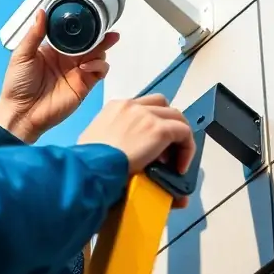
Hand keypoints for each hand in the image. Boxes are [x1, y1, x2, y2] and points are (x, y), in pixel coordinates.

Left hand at [0, 9, 119, 142]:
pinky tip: (86, 66)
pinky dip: (98, 65)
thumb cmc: (17, 85)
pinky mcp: (84, 85)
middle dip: (99, 33)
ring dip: (101, 47)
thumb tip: (42, 12)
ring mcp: (77, 71)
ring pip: (98, 54)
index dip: (80, 23)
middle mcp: (68, 58)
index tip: (87, 13)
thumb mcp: (21, 55)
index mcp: (53, 48)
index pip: (71, 32)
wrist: (22, 112)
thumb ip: (34, 34)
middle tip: (105, 24)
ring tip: (99, 44)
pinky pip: (99, 71)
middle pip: (89, 41)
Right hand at [78, 95, 195, 207]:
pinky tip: (179, 167)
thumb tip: (123, 154)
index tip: (150, 146)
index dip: (151, 124)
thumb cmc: (86, 161)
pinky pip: (184, 133)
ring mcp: (147, 115)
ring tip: (175, 160)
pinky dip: (187, 149)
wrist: (91, 166)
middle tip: (164, 152)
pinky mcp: (159, 129)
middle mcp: (132, 105)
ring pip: (176, 117)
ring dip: (179, 136)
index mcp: (115, 107)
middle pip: (162, 106)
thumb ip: (110, 141)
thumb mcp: (94, 143)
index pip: (142, 106)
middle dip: (168, 125)